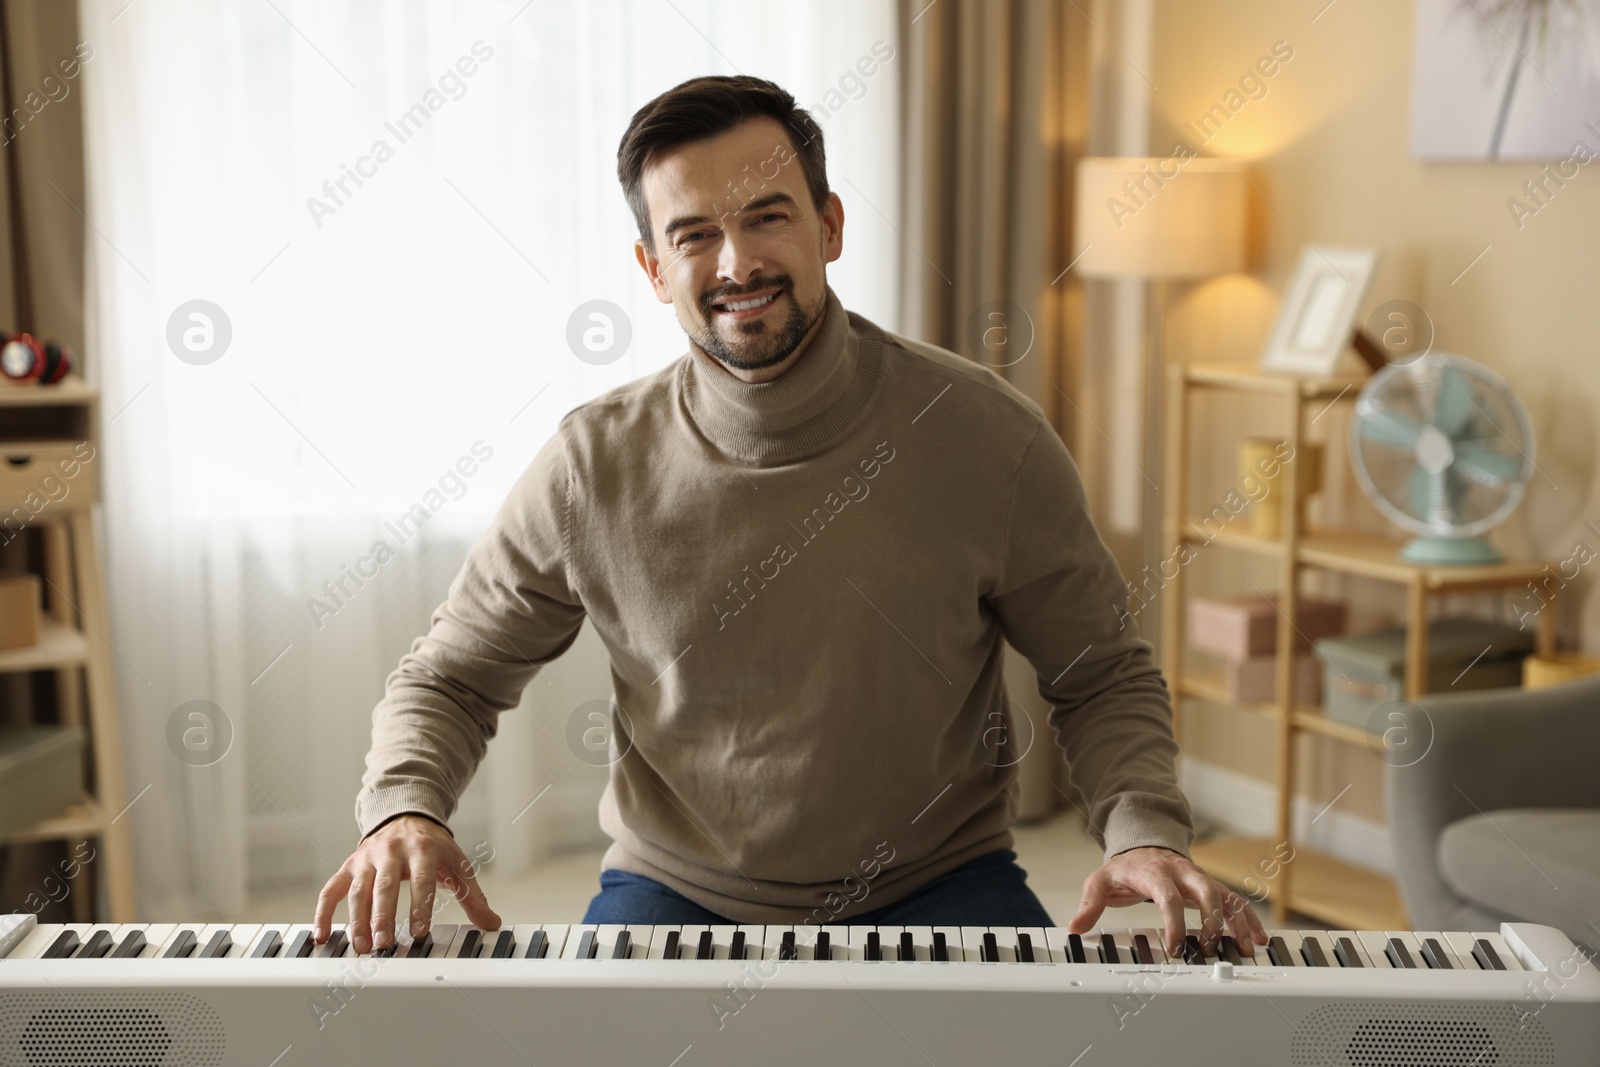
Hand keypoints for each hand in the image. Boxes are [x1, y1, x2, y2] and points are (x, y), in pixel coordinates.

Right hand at [314, 814, 501, 953]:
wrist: (405, 816)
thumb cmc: (433, 847)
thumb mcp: (457, 865)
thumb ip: (472, 896)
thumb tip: (492, 924)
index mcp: (423, 848)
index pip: (422, 880)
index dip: (420, 906)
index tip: (418, 932)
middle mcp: (391, 851)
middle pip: (385, 886)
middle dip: (383, 916)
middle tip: (383, 944)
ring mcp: (366, 858)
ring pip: (357, 890)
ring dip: (357, 920)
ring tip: (361, 946)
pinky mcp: (348, 866)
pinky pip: (330, 890)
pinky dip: (323, 912)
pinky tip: (322, 935)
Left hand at [1066, 845, 1267, 959]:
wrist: (1143, 844)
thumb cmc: (1124, 868)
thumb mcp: (1101, 881)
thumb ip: (1089, 904)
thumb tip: (1075, 926)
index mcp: (1154, 872)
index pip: (1167, 897)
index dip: (1174, 923)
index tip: (1177, 947)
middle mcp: (1181, 873)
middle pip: (1206, 891)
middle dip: (1211, 922)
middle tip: (1209, 949)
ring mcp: (1198, 878)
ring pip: (1225, 896)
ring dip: (1237, 922)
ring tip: (1244, 948)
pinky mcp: (1209, 885)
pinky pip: (1234, 900)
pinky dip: (1247, 918)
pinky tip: (1257, 938)